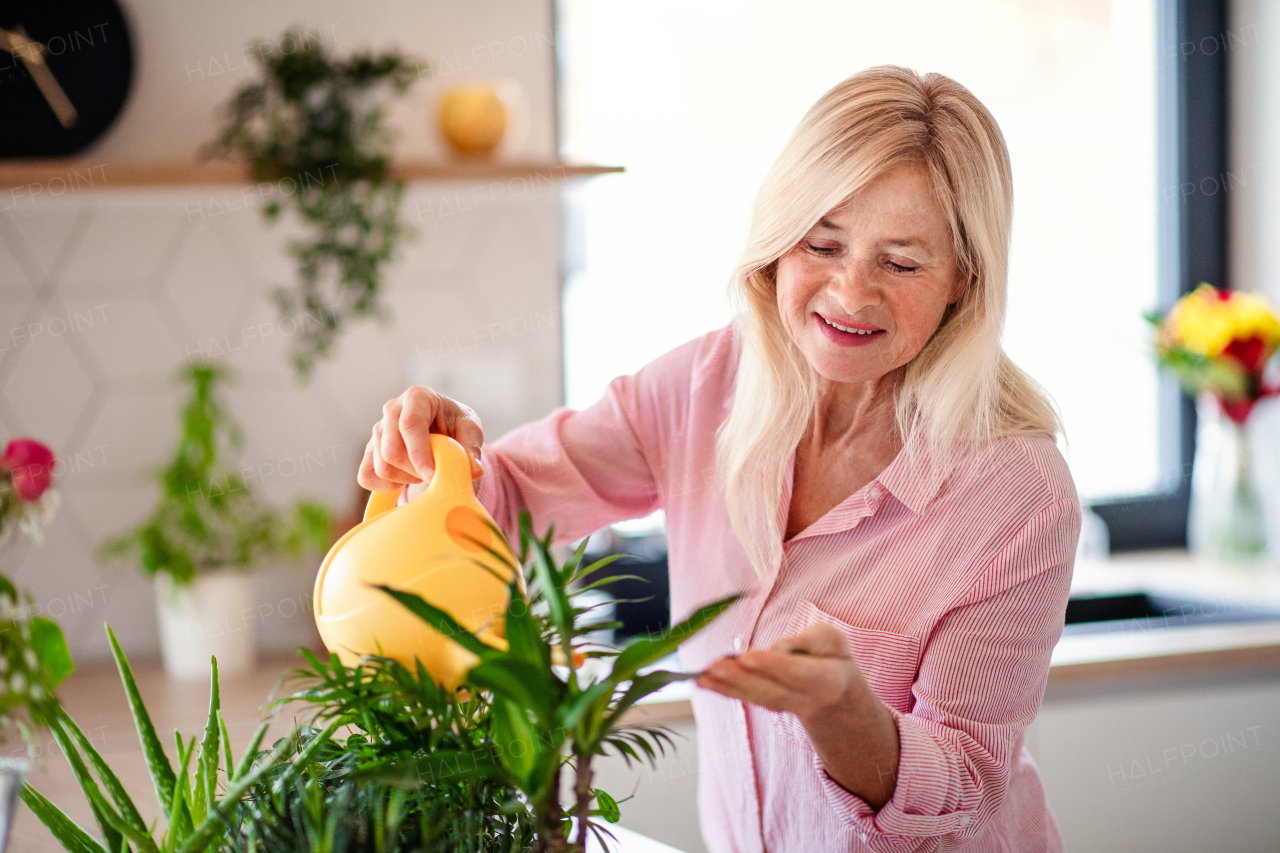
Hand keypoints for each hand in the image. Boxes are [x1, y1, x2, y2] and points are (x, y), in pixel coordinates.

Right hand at [357, 386, 484, 495]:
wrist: (442, 429)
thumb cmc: (456, 424)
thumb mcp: (470, 430)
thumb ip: (472, 449)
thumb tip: (474, 471)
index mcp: (417, 398)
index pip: (410, 425)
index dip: (419, 454)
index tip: (433, 475)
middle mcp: (392, 410)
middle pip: (392, 451)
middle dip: (415, 470)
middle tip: (436, 472)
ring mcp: (377, 430)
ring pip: (382, 467)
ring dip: (406, 478)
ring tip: (424, 471)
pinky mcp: (369, 450)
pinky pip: (367, 476)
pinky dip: (386, 486)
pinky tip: (405, 479)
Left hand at [696, 621, 899, 808]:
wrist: (835, 698)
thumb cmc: (833, 659)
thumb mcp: (834, 641)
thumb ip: (810, 640)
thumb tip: (779, 648)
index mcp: (825, 680)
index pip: (796, 672)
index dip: (772, 665)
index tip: (748, 657)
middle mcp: (802, 699)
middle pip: (768, 689)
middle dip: (739, 678)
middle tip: (714, 667)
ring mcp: (782, 706)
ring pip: (753, 696)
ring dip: (725, 686)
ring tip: (702, 676)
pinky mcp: (765, 704)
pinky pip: (744, 698)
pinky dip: (722, 691)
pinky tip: (701, 682)